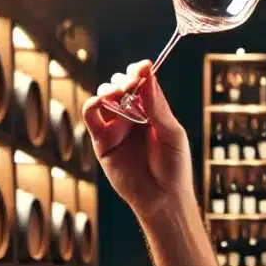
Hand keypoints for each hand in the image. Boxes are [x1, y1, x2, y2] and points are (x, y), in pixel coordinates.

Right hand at [81, 61, 193, 220]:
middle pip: (121, 84)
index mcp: (153, 110)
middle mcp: (133, 115)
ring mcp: (116, 127)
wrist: (163, 199)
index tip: (143, 67)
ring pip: (105, 95)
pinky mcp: (102, 141)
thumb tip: (148, 78)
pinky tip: (101, 102)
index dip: (140, 71)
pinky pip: (91, 116)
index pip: (143, 82)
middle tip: (132, 84)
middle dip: (124, 79)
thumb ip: (158, 107)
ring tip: (119, 94)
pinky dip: (92, 103)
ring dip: (109, 89)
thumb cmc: (174, 168)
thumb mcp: (172, 134)